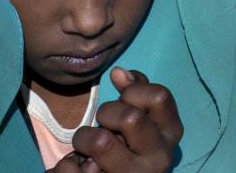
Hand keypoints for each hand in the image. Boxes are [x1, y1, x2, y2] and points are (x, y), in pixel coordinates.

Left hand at [60, 68, 181, 172]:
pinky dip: (64, 165)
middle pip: (130, 117)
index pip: (159, 96)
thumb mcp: (144, 121)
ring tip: (85, 148)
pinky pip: (70, 169)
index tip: (125, 99)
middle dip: (106, 113)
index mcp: (170, 135)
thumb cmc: (132, 149)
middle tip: (103, 125)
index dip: (134, 91)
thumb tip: (118, 72)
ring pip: (101, 142)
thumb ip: (137, 93)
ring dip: (83, 138)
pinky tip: (77, 168)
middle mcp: (158, 159)